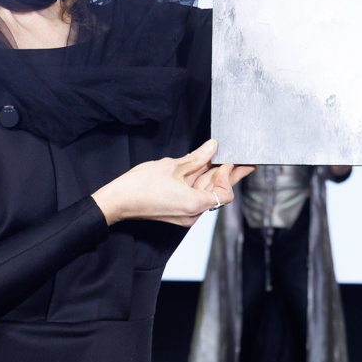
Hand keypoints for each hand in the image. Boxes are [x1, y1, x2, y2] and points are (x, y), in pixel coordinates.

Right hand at [92, 141, 253, 227]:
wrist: (118, 201)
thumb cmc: (139, 186)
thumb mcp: (172, 166)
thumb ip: (196, 158)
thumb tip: (212, 148)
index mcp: (194, 205)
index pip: (224, 194)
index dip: (229, 177)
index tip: (227, 161)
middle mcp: (192, 214)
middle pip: (216, 193)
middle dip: (226, 175)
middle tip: (243, 162)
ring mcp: (184, 214)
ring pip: (204, 193)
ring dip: (211, 176)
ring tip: (220, 159)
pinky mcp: (177, 211)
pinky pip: (193, 196)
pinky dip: (198, 182)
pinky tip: (201, 167)